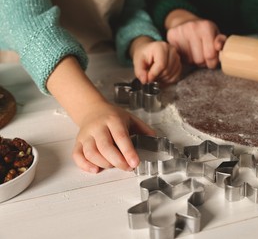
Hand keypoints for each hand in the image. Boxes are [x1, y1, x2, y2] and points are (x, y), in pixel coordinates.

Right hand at [46, 56, 154, 172]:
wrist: (92, 109)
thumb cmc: (113, 117)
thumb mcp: (131, 118)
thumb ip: (144, 130)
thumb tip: (156, 141)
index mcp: (113, 120)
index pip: (121, 137)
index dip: (128, 151)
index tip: (135, 163)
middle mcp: (98, 127)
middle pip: (105, 147)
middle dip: (117, 161)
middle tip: (127, 168)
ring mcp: (86, 135)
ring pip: (91, 153)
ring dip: (104, 164)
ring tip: (114, 166)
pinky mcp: (78, 142)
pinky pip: (77, 156)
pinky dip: (85, 165)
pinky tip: (95, 170)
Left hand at [131, 36, 181, 84]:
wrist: (149, 51)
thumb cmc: (144, 55)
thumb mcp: (137, 61)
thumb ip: (140, 71)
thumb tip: (145, 80)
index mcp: (161, 47)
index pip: (161, 65)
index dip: (154, 74)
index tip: (147, 78)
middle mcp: (172, 50)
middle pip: (167, 70)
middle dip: (158, 77)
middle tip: (150, 76)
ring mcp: (177, 57)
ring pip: (172, 75)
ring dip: (163, 79)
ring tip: (155, 75)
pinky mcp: (179, 64)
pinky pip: (176, 76)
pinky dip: (168, 80)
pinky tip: (161, 76)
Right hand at [165, 9, 225, 68]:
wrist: (185, 21)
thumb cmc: (204, 32)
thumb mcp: (215, 34)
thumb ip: (221, 42)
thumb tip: (219, 47)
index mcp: (206, 26)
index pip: (210, 55)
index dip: (212, 61)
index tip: (211, 58)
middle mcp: (192, 27)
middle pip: (199, 60)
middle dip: (202, 61)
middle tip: (202, 55)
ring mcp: (180, 31)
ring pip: (189, 61)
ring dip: (193, 60)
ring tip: (194, 52)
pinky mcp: (171, 35)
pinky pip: (179, 57)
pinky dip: (183, 57)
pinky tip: (185, 50)